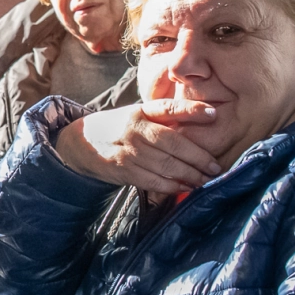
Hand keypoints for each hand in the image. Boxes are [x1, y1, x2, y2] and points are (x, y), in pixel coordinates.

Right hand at [54, 100, 221, 194]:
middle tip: (215, 167)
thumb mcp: (136, 115)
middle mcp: (135, 130)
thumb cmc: (117, 128)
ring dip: (190, 175)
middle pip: (173, 143)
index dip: (191, 110)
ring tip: (206, 180)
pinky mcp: (124, 171)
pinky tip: (186, 187)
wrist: (80, 144)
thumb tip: (200, 121)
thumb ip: (162, 119)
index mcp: (140, 112)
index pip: (168, 108)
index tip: (213, 114)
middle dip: (198, 157)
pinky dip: (174, 186)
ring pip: (167, 165)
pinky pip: (154, 181)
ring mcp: (129, 152)